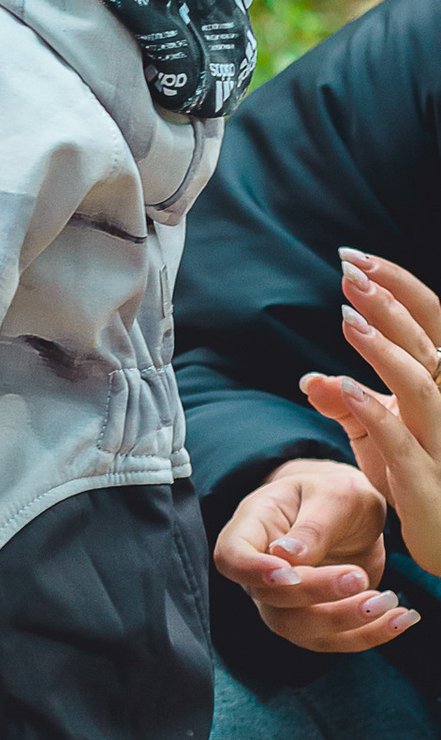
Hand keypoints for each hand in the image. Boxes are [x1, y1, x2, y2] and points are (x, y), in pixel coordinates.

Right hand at [213, 451, 409, 651]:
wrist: (351, 513)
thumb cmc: (334, 494)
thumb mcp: (333, 494)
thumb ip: (313, 525)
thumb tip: (287, 556)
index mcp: (252, 528)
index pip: (231, 557)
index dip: (252, 571)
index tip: (289, 573)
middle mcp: (260, 571)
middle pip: (270, 599)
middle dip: (316, 593)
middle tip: (358, 577)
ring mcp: (283, 601)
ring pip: (298, 628)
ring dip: (342, 621)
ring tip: (386, 601)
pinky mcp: (314, 621)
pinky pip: (333, 640)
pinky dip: (369, 635)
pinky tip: (399, 619)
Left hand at [298, 245, 440, 581]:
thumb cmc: (415, 481)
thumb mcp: (378, 438)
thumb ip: (348, 405)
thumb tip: (311, 378)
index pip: (429, 324)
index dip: (396, 287)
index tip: (353, 258)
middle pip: (427, 344)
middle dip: (389, 304)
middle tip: (348, 271)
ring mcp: (440, 442)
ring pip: (421, 385)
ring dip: (385, 350)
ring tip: (349, 318)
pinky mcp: (424, 480)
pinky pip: (402, 440)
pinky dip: (374, 409)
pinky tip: (344, 386)